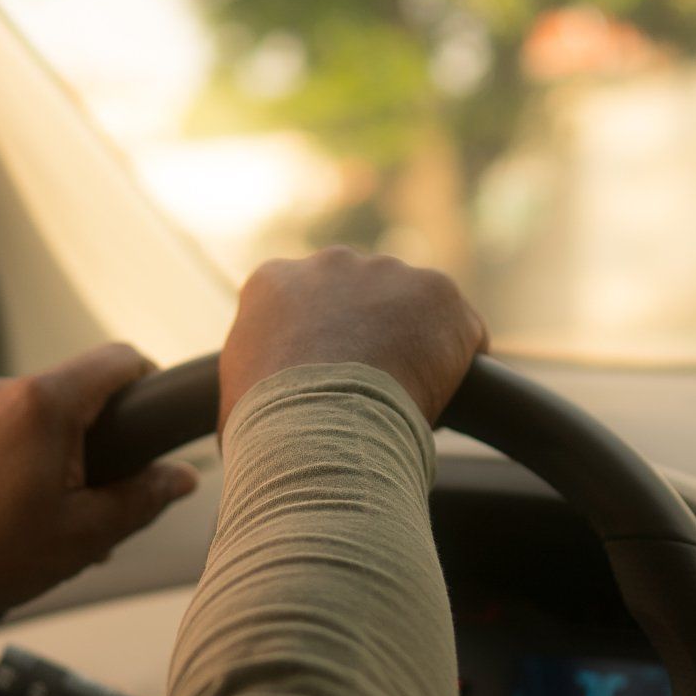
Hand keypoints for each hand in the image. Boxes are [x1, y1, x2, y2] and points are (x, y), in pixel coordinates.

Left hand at [0, 343, 197, 620]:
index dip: (150, 382)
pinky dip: (30, 456)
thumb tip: (181, 477)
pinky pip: (10, 428)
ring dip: (66, 449)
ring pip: (44, 412)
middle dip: (105, 433)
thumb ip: (143, 497)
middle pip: (80, 388)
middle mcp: (6, 392)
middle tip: (109, 489)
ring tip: (64, 511)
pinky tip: (27, 509)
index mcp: (44, 405)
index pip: (119, 359)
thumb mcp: (87, 533)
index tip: (156, 420)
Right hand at [220, 247, 488, 429]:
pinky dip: (459, 363)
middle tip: (373, 393)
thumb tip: (253, 425)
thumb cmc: (267, 432)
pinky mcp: (438, 292)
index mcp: (273, 282)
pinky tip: (445, 399)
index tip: (332, 384)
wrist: (318, 431)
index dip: (324, 348)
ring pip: (413, 309)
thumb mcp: (235, 402)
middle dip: (372, 336)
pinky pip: (460, 329)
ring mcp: (387, 272)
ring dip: (415, 346)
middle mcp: (329, 263)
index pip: (306, 306)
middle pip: (362, 298)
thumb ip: (251, 387)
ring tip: (407, 401)